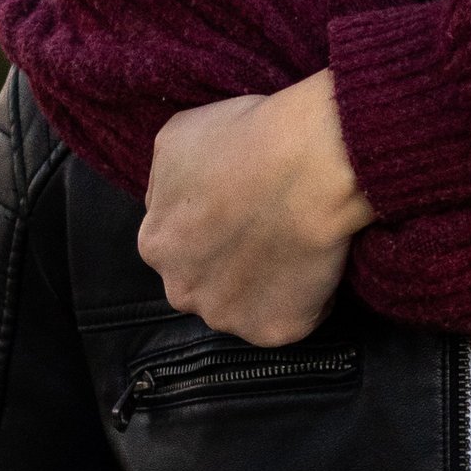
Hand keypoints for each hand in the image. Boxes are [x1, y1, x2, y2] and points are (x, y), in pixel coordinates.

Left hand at [138, 73, 372, 342]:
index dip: (209, 228)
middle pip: (204, 283)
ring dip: (263, 286)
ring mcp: (229, 317)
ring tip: (293, 247)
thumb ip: (164, 182)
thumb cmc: (246, 141)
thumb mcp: (178, 138)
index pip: (176, 245)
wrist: (312, 165)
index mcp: (155, 244)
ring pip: (243, 307)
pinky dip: (304, 301)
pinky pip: (289, 320)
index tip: (237, 210)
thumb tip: (168, 202)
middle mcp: (182, 290)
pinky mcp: (275, 332)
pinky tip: (315, 265)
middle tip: (264, 230)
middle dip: (227, 265)